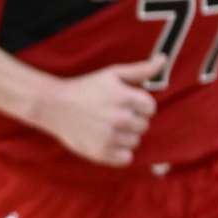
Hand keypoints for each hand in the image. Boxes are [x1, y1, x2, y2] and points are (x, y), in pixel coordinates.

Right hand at [34, 55, 164, 166]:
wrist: (53, 105)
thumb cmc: (86, 88)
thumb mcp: (112, 74)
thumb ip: (141, 69)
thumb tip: (163, 59)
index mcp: (125, 97)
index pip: (150, 108)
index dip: (137, 104)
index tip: (121, 102)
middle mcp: (119, 118)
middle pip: (144, 125)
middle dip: (131, 119)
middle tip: (110, 113)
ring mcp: (110, 137)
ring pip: (135, 141)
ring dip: (124, 135)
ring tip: (105, 126)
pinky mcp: (102, 152)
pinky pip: (126, 158)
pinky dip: (118, 152)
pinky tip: (105, 139)